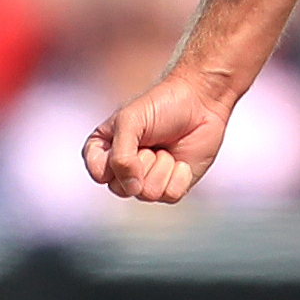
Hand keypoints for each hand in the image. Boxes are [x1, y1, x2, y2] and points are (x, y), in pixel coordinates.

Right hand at [84, 65, 238, 204]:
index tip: (130, 141)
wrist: (200, 103)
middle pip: (122, 189)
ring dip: (163, 168)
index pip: (99, 174)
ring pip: (148, 193)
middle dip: (142, 164)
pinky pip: (170, 196)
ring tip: (166, 148)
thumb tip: (132, 188)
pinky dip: (180, 176)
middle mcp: (123, 170)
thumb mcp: (130, 121)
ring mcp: (147, 181)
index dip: (115, 163)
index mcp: (105, 151)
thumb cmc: (162, 106)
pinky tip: (181, 161)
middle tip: (152, 143)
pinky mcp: (171, 188)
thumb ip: (120, 155)